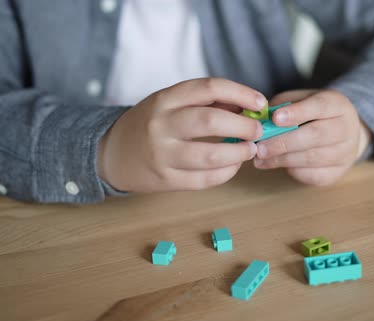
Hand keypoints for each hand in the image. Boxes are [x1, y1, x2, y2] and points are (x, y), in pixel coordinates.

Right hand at [98, 78, 266, 191]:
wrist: (113, 153)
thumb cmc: (152, 124)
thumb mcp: (171, 103)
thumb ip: (207, 102)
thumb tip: (249, 107)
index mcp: (165, 99)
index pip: (209, 88)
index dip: (241, 93)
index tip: (260, 103)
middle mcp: (161, 124)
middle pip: (211, 121)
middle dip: (244, 127)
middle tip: (258, 131)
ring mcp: (162, 154)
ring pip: (210, 155)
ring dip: (239, 153)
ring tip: (249, 150)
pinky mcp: (165, 180)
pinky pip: (204, 180)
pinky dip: (226, 173)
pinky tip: (233, 166)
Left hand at [254, 89, 371, 184]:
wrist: (345, 134)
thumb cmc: (315, 114)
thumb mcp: (301, 100)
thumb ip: (282, 106)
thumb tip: (259, 120)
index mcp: (337, 104)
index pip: (319, 106)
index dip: (297, 113)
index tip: (275, 119)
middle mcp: (346, 128)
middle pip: (316, 135)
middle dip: (284, 142)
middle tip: (260, 148)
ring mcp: (346, 152)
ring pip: (313, 158)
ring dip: (283, 160)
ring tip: (260, 159)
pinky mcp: (338, 172)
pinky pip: (313, 175)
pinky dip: (293, 171)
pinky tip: (279, 165)